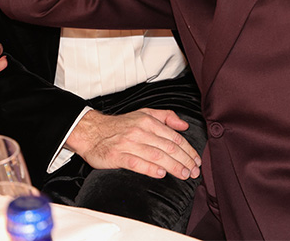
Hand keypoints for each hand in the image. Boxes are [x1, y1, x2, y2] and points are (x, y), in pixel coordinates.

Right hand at [66, 109, 201, 180]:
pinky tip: (161, 174)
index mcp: (147, 121)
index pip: (174, 137)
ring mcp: (128, 144)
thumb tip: (184, 124)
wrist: (91, 131)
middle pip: (168, 147)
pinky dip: (150, 169)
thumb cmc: (120, 125)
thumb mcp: (143, 114)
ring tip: (185, 175)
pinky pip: (136, 163)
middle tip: (195, 171)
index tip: (197, 160)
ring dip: (173, 167)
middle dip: (185, 160)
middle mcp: (139, 131)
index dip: (188, 150)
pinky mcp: (117, 156)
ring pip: (156, 156)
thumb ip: (165, 116)